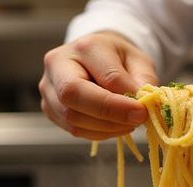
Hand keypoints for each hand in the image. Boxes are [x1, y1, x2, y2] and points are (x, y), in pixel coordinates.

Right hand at [39, 31, 158, 139]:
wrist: (95, 58)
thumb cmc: (118, 59)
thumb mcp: (138, 61)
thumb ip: (143, 80)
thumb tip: (142, 104)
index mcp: (85, 47)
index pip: (103, 77)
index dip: (123, 101)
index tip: (143, 111)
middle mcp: (58, 64)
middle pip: (74, 96)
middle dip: (109, 115)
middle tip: (135, 121)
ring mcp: (49, 88)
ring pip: (73, 119)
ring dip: (106, 128)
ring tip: (128, 123)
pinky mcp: (49, 109)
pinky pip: (74, 129)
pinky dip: (98, 133)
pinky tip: (113, 125)